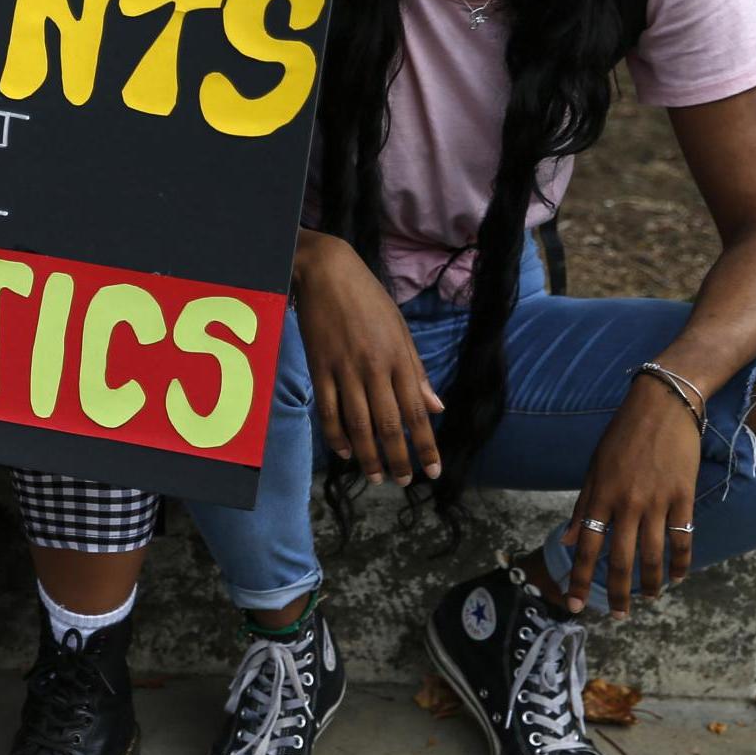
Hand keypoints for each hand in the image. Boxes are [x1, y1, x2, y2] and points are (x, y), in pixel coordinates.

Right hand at [292, 231, 443, 485]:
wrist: (327, 272)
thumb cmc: (368, 299)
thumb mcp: (401, 331)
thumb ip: (416, 371)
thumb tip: (436, 407)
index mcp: (399, 359)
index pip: (417, 412)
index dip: (426, 445)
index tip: (434, 470)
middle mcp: (374, 368)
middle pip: (388, 424)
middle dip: (399, 458)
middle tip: (405, 482)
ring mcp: (344, 369)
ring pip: (358, 423)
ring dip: (369, 455)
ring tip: (377, 477)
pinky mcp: (319, 367)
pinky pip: (328, 409)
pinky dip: (336, 435)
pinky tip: (344, 452)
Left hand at [559, 381, 700, 617]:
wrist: (661, 405)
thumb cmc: (622, 435)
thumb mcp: (594, 467)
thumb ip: (583, 506)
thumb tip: (570, 540)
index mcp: (599, 496)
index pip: (587, 548)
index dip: (581, 578)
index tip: (575, 603)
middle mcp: (626, 503)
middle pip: (620, 559)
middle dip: (617, 592)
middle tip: (618, 616)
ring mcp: (657, 501)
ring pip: (653, 555)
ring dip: (651, 583)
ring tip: (649, 600)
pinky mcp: (683, 496)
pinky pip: (682, 537)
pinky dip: (681, 561)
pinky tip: (678, 577)